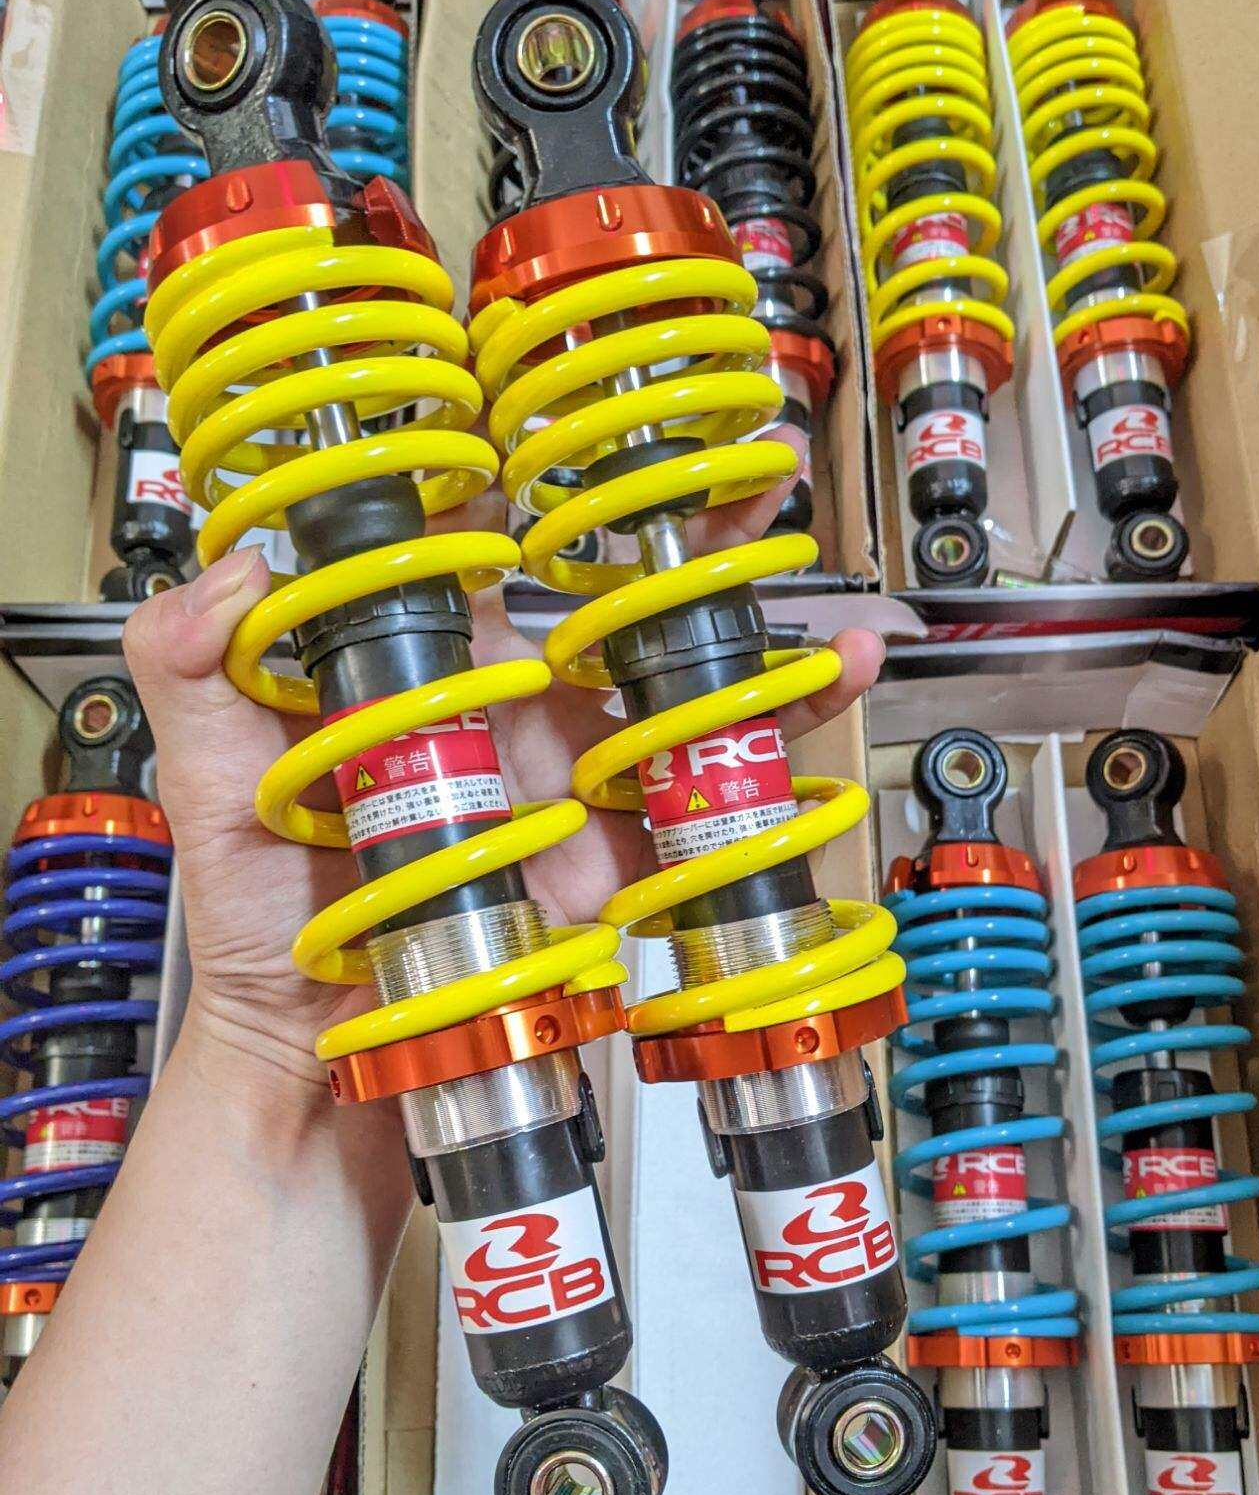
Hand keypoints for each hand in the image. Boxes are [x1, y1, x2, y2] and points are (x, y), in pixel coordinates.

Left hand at [122, 444, 881, 1087]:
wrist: (330, 1065)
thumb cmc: (265, 925)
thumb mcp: (209, 787)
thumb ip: (192, 671)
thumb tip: (237, 570)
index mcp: (434, 676)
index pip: (497, 551)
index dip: (549, 479)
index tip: (599, 429)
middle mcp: (523, 717)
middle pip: (626, 606)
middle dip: (704, 537)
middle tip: (759, 470)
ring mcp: (584, 789)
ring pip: (691, 696)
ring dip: (770, 647)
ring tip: (831, 612)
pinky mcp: (626, 864)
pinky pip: (715, 810)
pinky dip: (784, 760)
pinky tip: (830, 703)